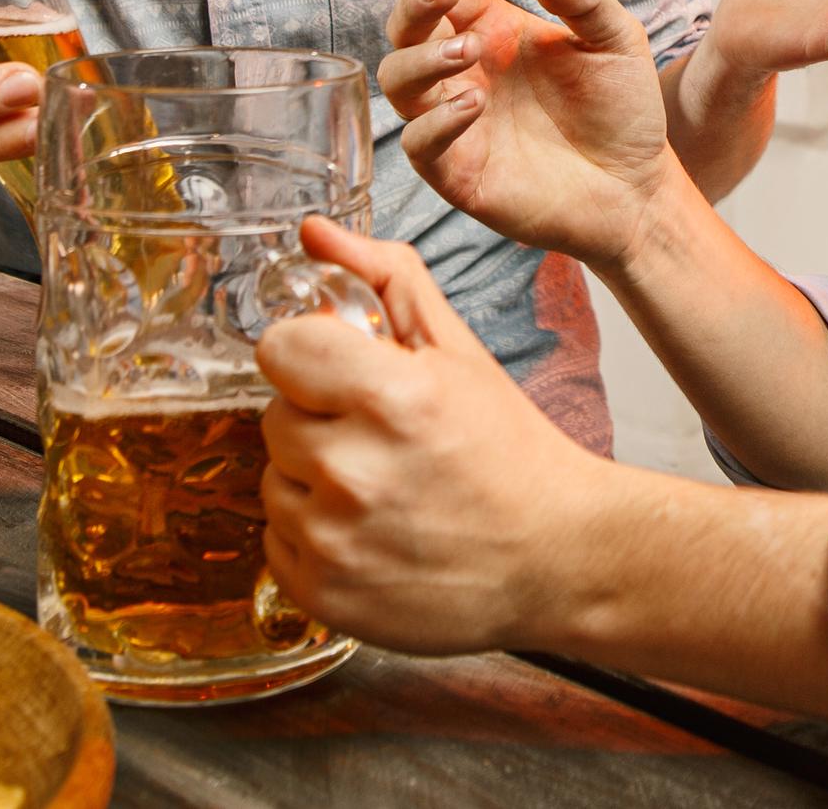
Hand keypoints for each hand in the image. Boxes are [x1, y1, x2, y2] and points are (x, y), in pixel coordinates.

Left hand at [258, 217, 616, 654]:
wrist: (555, 557)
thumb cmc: (510, 450)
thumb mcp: (459, 350)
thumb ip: (385, 279)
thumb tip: (315, 233)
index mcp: (392, 395)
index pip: (281, 348)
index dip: (312, 354)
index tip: (345, 372)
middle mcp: (354, 470)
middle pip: (274, 416)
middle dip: (318, 418)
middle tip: (380, 436)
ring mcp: (333, 539)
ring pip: (272, 480)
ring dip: (312, 479)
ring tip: (379, 487)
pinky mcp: (322, 594)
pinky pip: (276, 541)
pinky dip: (313, 535)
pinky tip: (369, 532)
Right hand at [380, 0, 678, 268]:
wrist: (637, 185)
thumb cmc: (622, 108)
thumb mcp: (616, 40)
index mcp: (493, 32)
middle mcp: (465, 73)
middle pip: (405, 31)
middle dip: (413, 5)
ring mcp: (456, 123)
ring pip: (399, 82)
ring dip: (422, 59)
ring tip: (468, 50)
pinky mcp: (459, 172)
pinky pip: (420, 145)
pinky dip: (435, 123)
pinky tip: (472, 105)